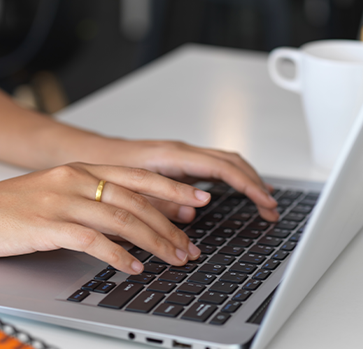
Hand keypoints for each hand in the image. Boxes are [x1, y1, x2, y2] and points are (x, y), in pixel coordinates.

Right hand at [0, 163, 209, 273]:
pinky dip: (118, 256)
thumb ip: (85, 199)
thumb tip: (121, 218)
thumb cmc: (4, 208)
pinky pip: (94, 241)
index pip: (136, 177)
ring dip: (154, 241)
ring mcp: (61, 201)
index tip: (196, 200)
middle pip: (136, 199)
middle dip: (170, 223)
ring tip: (174, 258)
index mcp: (77, 170)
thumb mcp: (50, 192)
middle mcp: (74, 180)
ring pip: (122, 219)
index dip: (170, 189)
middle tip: (192, 243)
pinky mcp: (47, 226)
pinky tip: (133, 268)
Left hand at [105, 140, 278, 221]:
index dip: (248, 185)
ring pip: (226, 161)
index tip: (264, 202)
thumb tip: (193, 211)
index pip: (222, 167)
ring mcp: (182, 154)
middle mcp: (180, 151)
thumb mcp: (130, 190)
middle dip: (256, 184)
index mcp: (172, 156)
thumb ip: (160, 201)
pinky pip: (215, 165)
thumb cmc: (106, 168)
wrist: (90, 154)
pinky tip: (241, 191)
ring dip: (248, 180)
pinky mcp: (179, 161)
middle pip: (231, 161)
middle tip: (271, 209)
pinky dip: (233, 178)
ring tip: (264, 203)